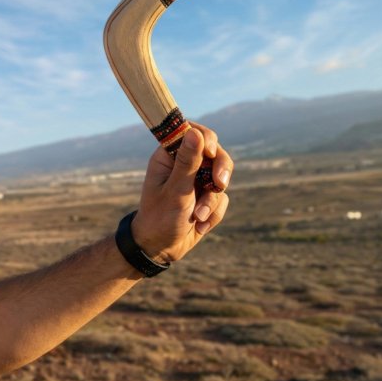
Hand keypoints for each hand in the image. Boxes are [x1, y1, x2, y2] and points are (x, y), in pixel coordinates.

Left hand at [130, 124, 232, 263]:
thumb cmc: (160, 217)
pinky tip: (199, 226)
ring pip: (221, 178)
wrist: (159, 249)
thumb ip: (186, 162)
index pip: (192, 132)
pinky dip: (213, 214)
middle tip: (220, 183)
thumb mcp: (175, 190)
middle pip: (215, 153)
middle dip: (220, 170)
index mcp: (168, 156)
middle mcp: (183, 165)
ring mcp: (196, 181)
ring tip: (198, 217)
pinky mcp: (205, 197)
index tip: (209, 152)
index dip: (205, 138)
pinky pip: (221, 199)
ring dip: (212, 201)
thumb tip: (195, 133)